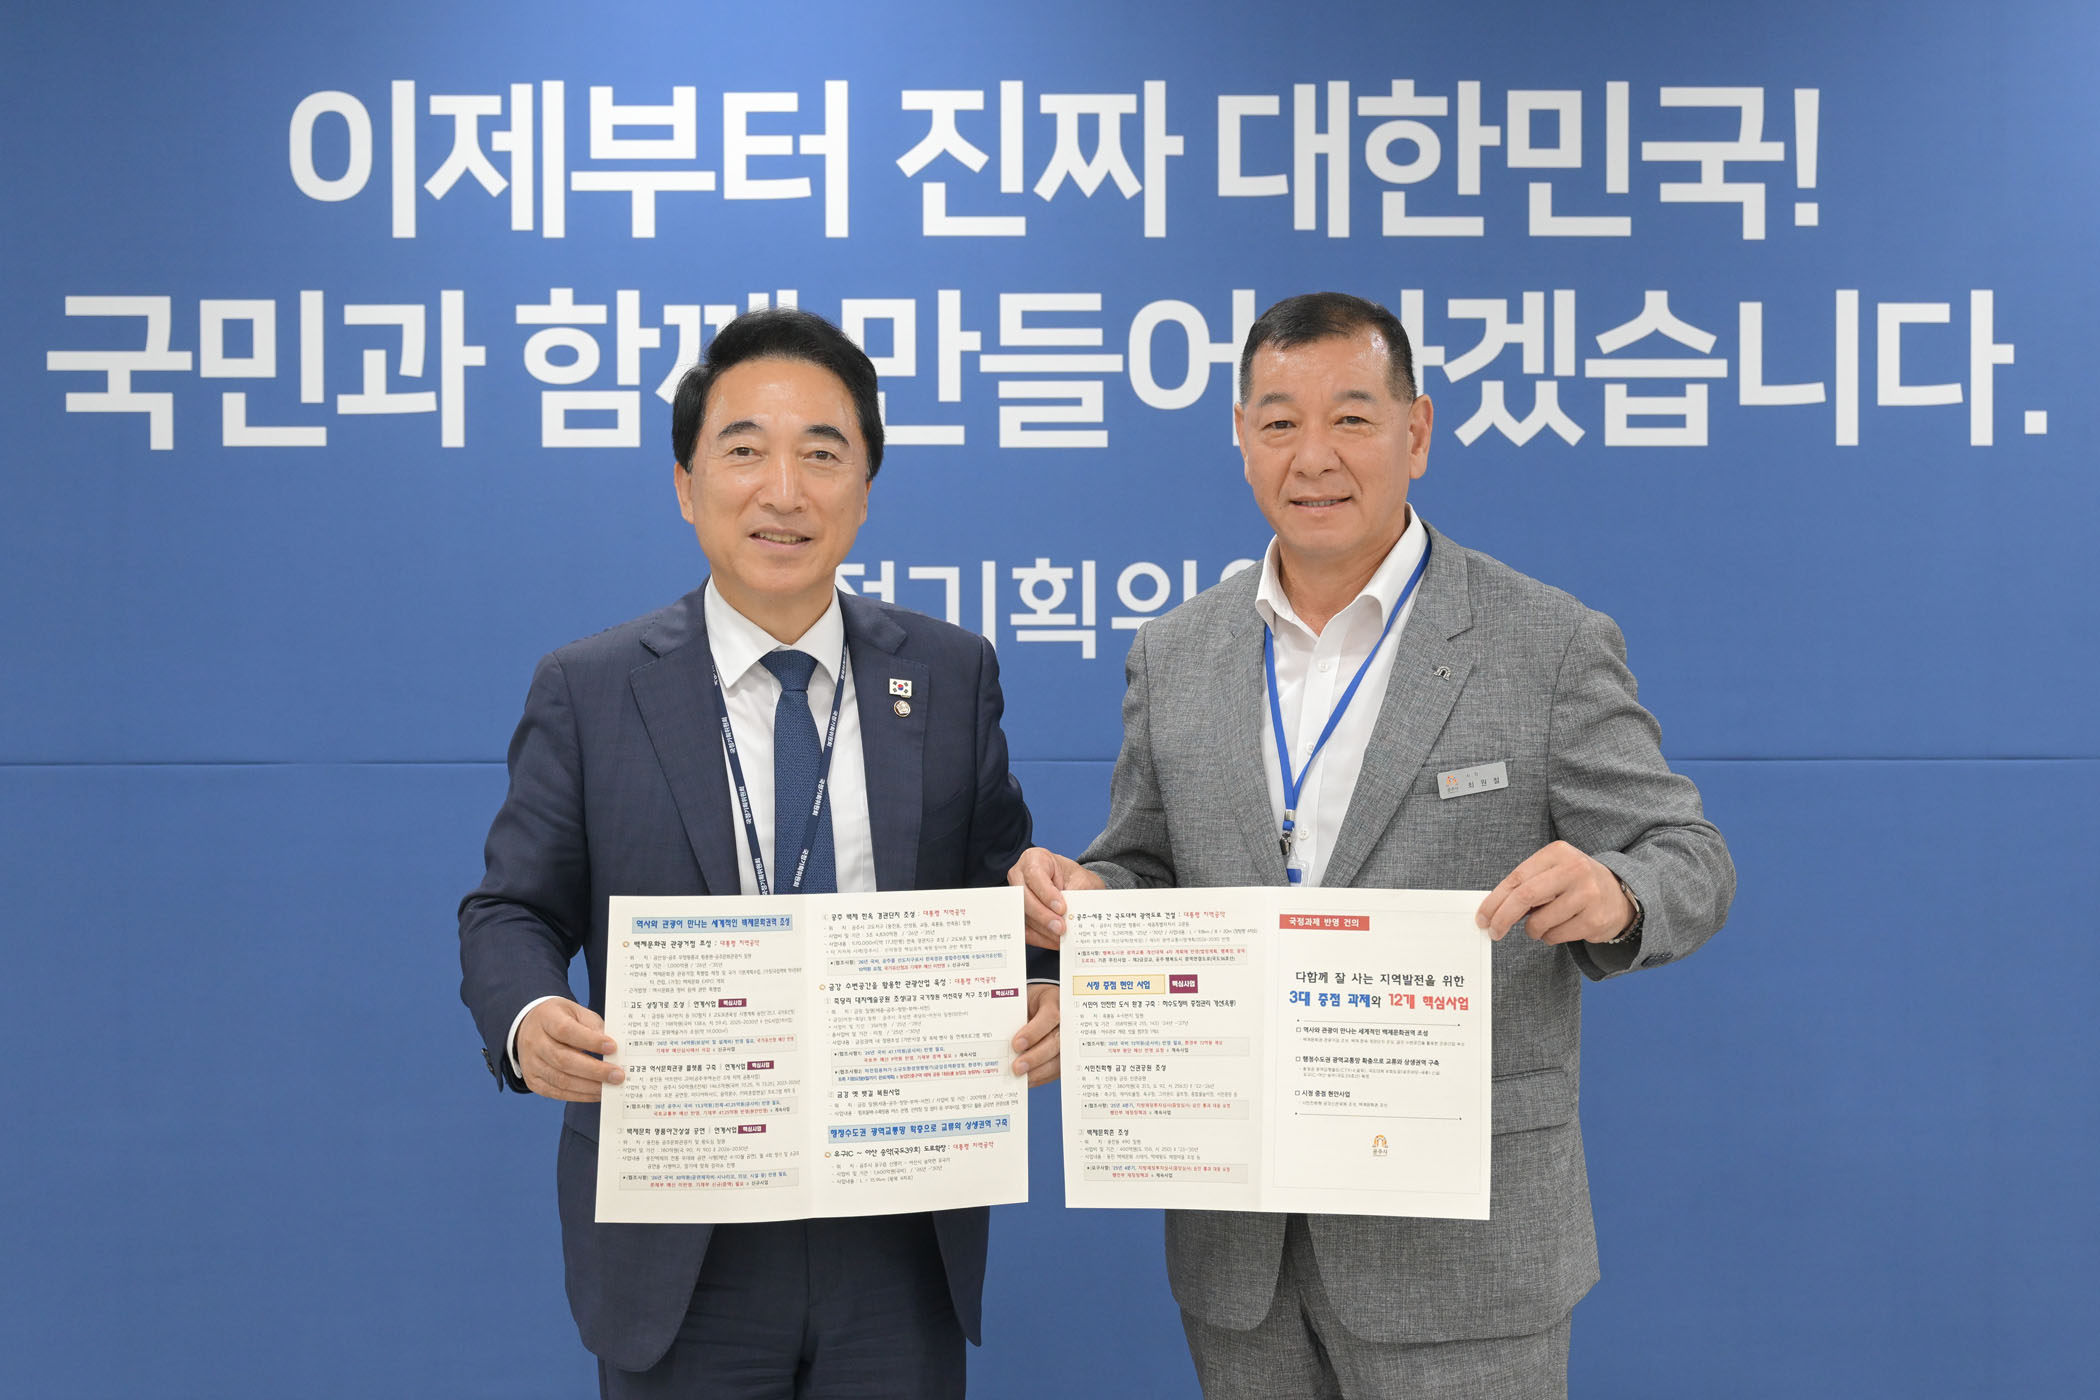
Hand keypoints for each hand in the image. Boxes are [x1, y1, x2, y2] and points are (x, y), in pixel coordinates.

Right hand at [517, 998, 624, 1100]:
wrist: (530, 1027)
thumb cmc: (559, 1019)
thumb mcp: (576, 1011)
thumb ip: (593, 1026)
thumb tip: (611, 1049)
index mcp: (546, 1018)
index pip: (566, 1031)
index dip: (590, 1041)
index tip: (613, 1047)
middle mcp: (534, 1042)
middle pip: (563, 1060)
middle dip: (594, 1070)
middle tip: (617, 1075)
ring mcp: (531, 1063)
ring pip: (560, 1080)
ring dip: (589, 1087)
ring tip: (610, 1087)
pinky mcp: (532, 1080)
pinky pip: (556, 1092)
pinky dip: (578, 1095)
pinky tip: (595, 1093)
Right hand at [1007, 846, 1104, 946]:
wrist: (1074, 886)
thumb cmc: (1075, 878)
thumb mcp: (1082, 879)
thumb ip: (1077, 892)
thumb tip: (1071, 913)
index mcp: (1035, 859)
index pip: (1035, 875)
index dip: (1047, 893)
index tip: (1062, 908)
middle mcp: (1020, 876)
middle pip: (1025, 897)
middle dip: (1044, 916)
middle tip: (1061, 928)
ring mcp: (1017, 896)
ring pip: (1024, 915)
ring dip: (1044, 930)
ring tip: (1062, 938)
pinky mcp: (1019, 913)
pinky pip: (1024, 929)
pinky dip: (1040, 938)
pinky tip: (1055, 942)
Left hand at [1011, 983, 1060, 1086]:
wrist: (1040, 1003)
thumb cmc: (1029, 1001)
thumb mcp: (1022, 999)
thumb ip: (1016, 1015)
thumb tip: (1000, 1037)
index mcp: (1055, 1001)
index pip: (1050, 1016)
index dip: (1034, 1032)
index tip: (1016, 1044)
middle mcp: (1066, 1020)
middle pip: (1056, 1041)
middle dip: (1036, 1057)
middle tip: (1017, 1067)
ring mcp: (1069, 1039)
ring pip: (1060, 1058)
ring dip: (1040, 1071)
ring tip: (1022, 1078)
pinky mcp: (1066, 1055)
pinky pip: (1058, 1069)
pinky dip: (1042, 1077)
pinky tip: (1028, 1081)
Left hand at [1475, 840, 1632, 944]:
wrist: (1620, 894)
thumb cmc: (1575, 883)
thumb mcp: (1552, 872)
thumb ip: (1526, 884)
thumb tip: (1492, 909)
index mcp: (1558, 853)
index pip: (1517, 877)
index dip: (1495, 900)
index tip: (1483, 917)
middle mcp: (1574, 869)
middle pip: (1525, 896)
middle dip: (1503, 917)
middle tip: (1494, 931)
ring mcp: (1587, 894)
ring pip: (1540, 922)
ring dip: (1532, 930)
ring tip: (1539, 926)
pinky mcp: (1595, 919)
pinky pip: (1556, 936)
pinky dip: (1549, 937)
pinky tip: (1559, 928)